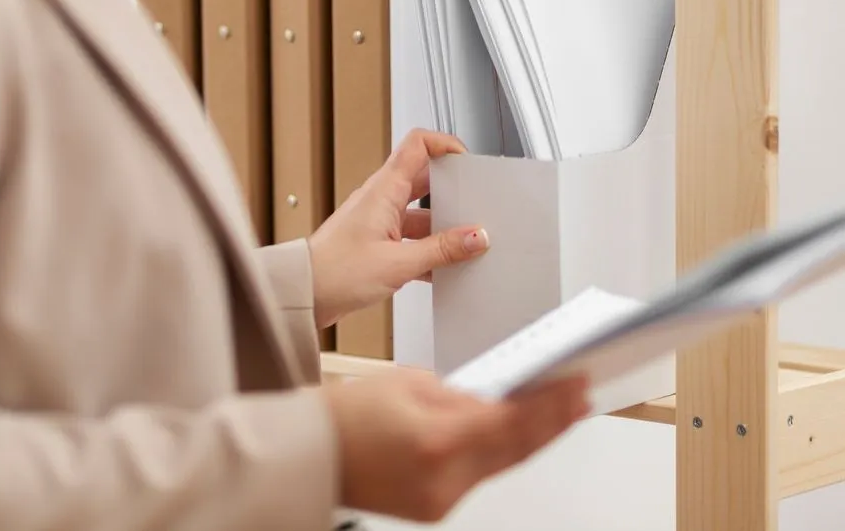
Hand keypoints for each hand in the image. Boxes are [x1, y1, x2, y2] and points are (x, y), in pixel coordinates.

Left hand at [308, 128, 489, 327]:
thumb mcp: (397, 263)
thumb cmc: (333, 272)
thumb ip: (441, 250)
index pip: (418, 144)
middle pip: (424, 179)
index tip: (468, 162)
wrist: (302, 295)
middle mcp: (380, 198)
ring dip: (440, 228)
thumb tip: (476, 237)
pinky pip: (411, 237)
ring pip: (420, 212)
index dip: (446, 145)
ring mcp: (378, 219)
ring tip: (460, 247)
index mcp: (383, 189)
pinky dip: (428, 249)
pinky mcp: (376, 242)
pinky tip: (439, 269)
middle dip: (451, 192)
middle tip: (472, 208)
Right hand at [323, 370, 589, 522]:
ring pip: (502, 466)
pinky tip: (515, 435)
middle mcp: (445, 477)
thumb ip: (460, 393)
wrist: (311, 454)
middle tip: (580, 398)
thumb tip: (495, 400)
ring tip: (559, 414)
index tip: (575, 384)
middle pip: (517, 449)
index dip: (551, 403)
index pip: (514, 420)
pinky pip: (478, 477)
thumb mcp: (409, 382)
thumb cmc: (346, 415)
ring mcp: (441, 499)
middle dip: (553, 422)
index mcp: (439, 439)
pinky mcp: (435, 508)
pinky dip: (500, 454)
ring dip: (532, 438)